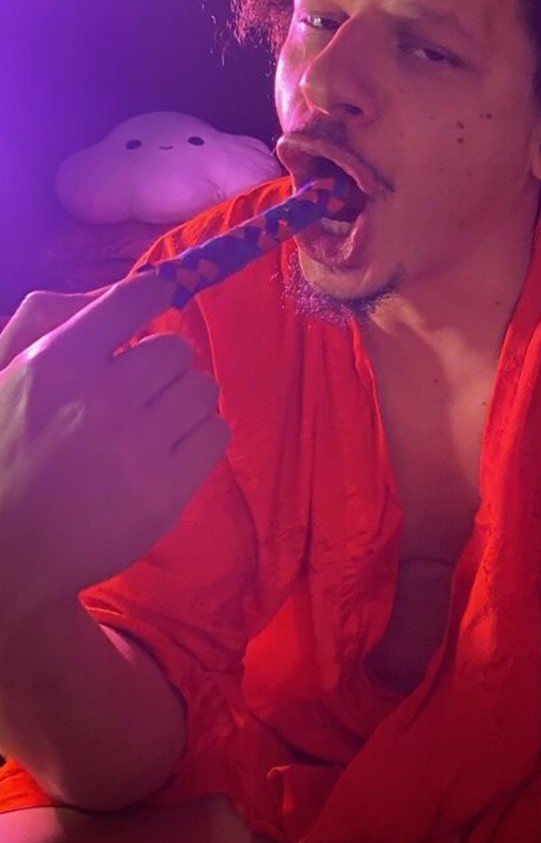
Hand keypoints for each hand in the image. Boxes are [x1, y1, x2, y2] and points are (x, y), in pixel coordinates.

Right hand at [0, 274, 230, 621]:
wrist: (7, 551)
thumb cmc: (4, 453)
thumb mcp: (4, 372)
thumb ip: (51, 318)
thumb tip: (119, 291)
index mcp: (54, 362)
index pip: (133, 299)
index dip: (151, 299)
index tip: (150, 312)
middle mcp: (100, 399)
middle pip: (177, 349)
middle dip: (162, 367)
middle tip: (140, 392)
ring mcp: (136, 448)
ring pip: (203, 389)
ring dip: (183, 401)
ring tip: (152, 425)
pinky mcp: (166, 492)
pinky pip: (217, 434)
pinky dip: (200, 439)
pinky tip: (167, 453)